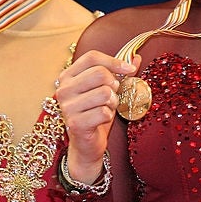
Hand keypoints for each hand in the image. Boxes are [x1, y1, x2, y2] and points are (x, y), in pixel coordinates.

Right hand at [55, 50, 138, 182]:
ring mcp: (67, 107)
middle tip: (112, 96)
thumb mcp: (108, 89)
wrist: (87, 144)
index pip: (92, 57)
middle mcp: (63, 89)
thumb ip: (119, 73)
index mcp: (68, 76)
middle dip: (114, 85)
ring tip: (106, 109)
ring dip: (112, 102)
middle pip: (100, 74)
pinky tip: (101, 120)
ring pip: (104, 93)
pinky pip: (104, 112)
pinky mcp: (74, 123)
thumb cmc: (96, 113)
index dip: (114, 61)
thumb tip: (136, 57)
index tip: (130, 69)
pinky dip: (108, 116)